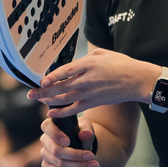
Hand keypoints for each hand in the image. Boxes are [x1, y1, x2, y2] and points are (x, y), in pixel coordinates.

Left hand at [28, 47, 157, 117]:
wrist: (137, 80)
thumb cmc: (121, 64)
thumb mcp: (103, 53)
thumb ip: (85, 58)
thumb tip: (71, 62)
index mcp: (89, 64)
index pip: (66, 71)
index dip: (52, 77)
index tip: (41, 81)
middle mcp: (87, 79)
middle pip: (61, 87)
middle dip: (44, 91)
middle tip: (30, 94)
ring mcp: (90, 93)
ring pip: (65, 99)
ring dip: (49, 101)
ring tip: (38, 100)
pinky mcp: (94, 102)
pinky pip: (74, 110)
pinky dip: (62, 112)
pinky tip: (51, 113)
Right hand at [40, 115, 99, 166]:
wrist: (81, 144)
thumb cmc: (81, 132)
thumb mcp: (86, 126)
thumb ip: (86, 129)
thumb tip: (85, 134)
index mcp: (50, 125)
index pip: (47, 127)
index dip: (56, 135)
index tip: (68, 142)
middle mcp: (45, 140)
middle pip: (56, 151)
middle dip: (75, 155)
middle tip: (92, 156)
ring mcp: (45, 154)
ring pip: (60, 164)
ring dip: (78, 166)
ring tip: (94, 165)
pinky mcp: (47, 166)